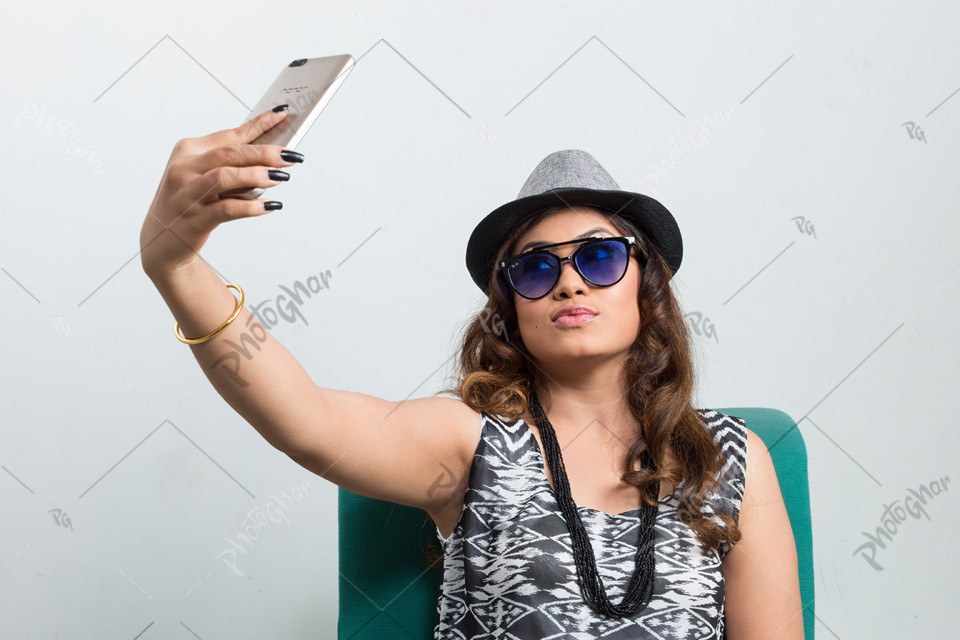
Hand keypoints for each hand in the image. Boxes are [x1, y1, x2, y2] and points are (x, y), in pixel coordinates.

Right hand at [139, 106, 302, 276]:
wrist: (162, 239)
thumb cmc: (191, 202)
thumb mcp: (204, 175)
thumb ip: (232, 165)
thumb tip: (272, 157)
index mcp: (188, 150)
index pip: (230, 134)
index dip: (259, 124)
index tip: (282, 114)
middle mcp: (184, 168)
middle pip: (229, 153)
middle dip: (264, 152)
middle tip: (290, 156)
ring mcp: (187, 194)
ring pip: (224, 176)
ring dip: (256, 175)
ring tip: (281, 177)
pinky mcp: (194, 219)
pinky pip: (227, 210)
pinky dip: (252, 207)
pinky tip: (270, 205)